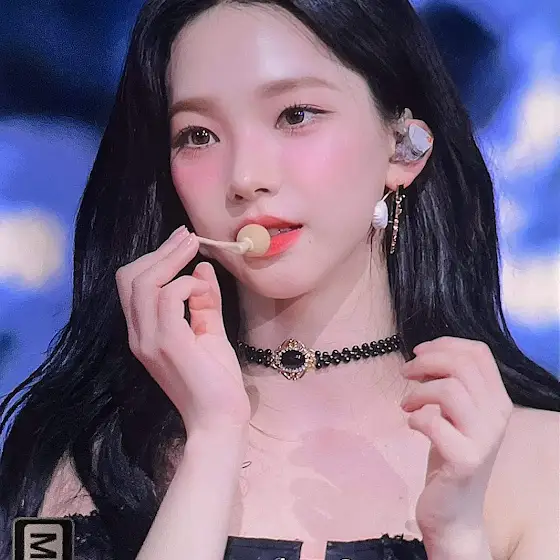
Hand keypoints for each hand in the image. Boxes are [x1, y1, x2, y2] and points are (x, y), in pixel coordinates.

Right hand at [116, 226, 250, 434]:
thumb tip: (202, 269)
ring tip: (194, 247)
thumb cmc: (215, 381)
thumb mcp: (210, 332)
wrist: (219, 420)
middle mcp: (139, 335)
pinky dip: (185, 285)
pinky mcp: (168, 344)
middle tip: (188, 237)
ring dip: (170, 259)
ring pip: (144, 283)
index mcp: (144, 333)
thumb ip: (204, 302)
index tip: (181, 241)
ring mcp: (149, 341)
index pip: (132, 285)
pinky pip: (167, 299)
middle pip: (131, 278)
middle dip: (160, 251)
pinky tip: (201, 289)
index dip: (154, 258)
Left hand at [399, 336, 512, 545]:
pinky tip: (411, 424)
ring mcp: (484, 439)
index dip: (445, 344)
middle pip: (463, 365)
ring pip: (450, 390)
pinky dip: (416, 417)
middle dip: (427, 361)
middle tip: (405, 373)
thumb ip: (450, 384)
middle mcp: (497, 415)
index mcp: (497, 399)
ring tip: (406, 403)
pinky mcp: (465, 460)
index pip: (479, 353)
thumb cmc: (450, 454)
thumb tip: (424, 357)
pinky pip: (435, 423)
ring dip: (419, 391)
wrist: (455, 511)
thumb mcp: (455, 413)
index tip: (418, 351)